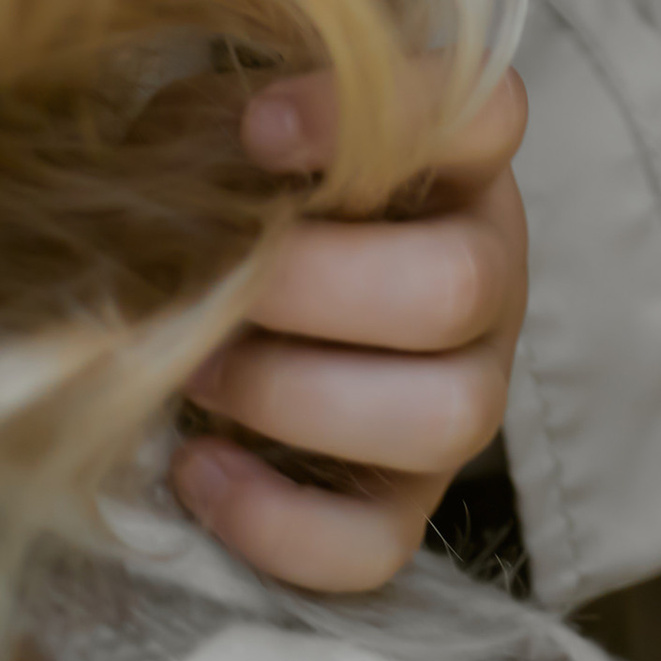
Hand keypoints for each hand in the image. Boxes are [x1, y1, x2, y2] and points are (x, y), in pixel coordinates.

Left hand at [172, 69, 527, 597]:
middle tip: (218, 286)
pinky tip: (199, 467)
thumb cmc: (243, 188)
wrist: (237, 291)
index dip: (392, 120)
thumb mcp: (227, 128)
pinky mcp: (410, 499)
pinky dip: (277, 521)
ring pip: (448, 419)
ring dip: (298, 397)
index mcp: (460, 160)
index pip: (488, 115)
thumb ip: (213, 137)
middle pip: (460, 286)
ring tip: (202, 373)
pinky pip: (380, 545)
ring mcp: (465, 390)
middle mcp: (489, 272)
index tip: (260, 128)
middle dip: (312, 289)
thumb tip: (172, 206)